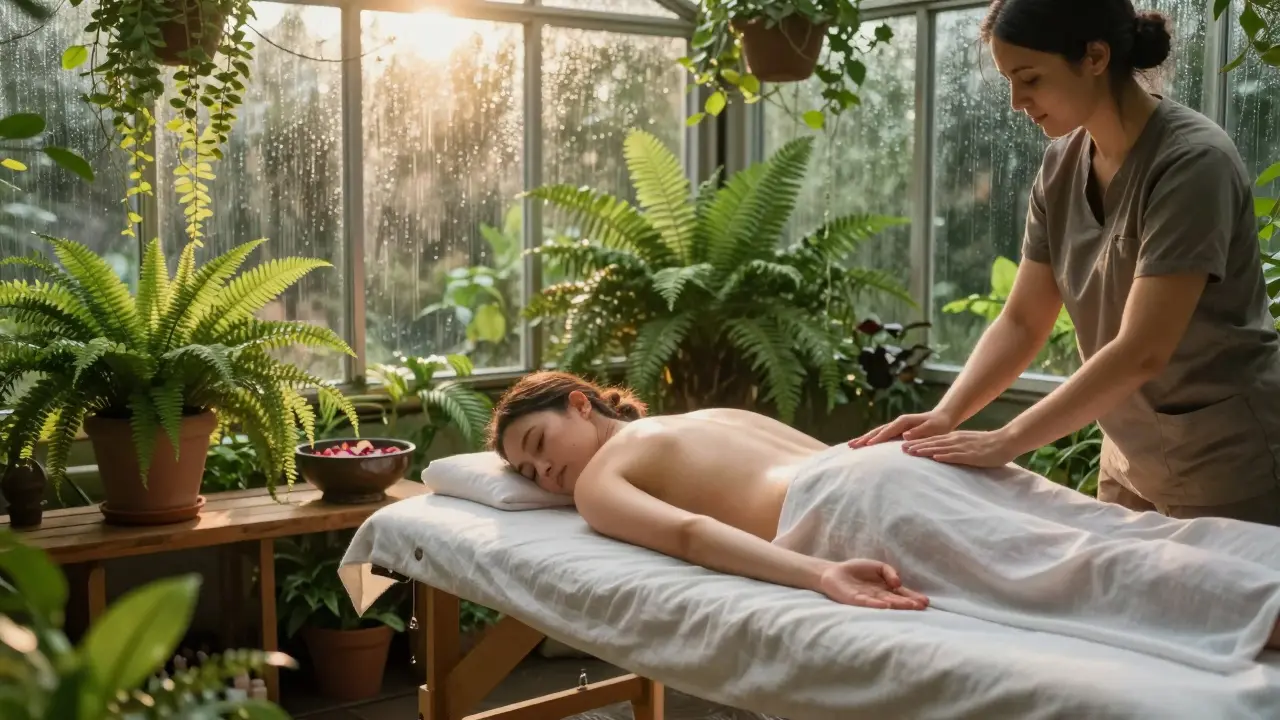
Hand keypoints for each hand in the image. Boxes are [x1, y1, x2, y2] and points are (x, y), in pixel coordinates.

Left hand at [817, 559, 928, 609]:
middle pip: (896, 600)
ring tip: (910, 606)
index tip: (925, 601)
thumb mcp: (878, 566)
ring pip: (885, 603)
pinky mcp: (855, 600)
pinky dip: (876, 604)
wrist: (834, 572)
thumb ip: (890, 572)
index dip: (913, 597)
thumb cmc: (857, 570)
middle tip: (921, 606)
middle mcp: (879, 596)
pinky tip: (885, 606)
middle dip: (909, 603)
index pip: (902, 594)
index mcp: (885, 589)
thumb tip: (898, 583)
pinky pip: (867, 602)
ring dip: (897, 605)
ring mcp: (868, 599)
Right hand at [849, 409, 955, 448]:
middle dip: (864, 438)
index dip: (878, 438)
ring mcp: (895, 427)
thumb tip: (904, 436)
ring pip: (876, 433)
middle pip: (877, 431)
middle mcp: (897, 423)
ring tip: (851, 445)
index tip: (868, 445)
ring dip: (864, 439)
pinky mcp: (896, 432)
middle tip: (851, 446)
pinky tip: (863, 446)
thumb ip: (919, 431)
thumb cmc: (939, 425)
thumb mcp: (933, 428)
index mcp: (904, 422)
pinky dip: (871, 440)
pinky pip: (881, 436)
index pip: (888, 431)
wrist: (942, 419)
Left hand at [902, 429, 1019, 467]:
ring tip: (912, 452)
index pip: (933, 440)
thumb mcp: (968, 443)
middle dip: (916, 446)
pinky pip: (956, 456)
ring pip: (941, 448)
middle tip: (901, 449)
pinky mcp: (972, 455)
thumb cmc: (988, 445)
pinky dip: (945, 456)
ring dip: (926, 450)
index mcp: (955, 438)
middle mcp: (956, 440)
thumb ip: (955, 446)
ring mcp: (964, 448)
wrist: (1006, 441)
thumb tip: (942, 452)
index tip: (905, 445)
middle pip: (933, 443)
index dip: (918, 442)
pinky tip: (935, 457)